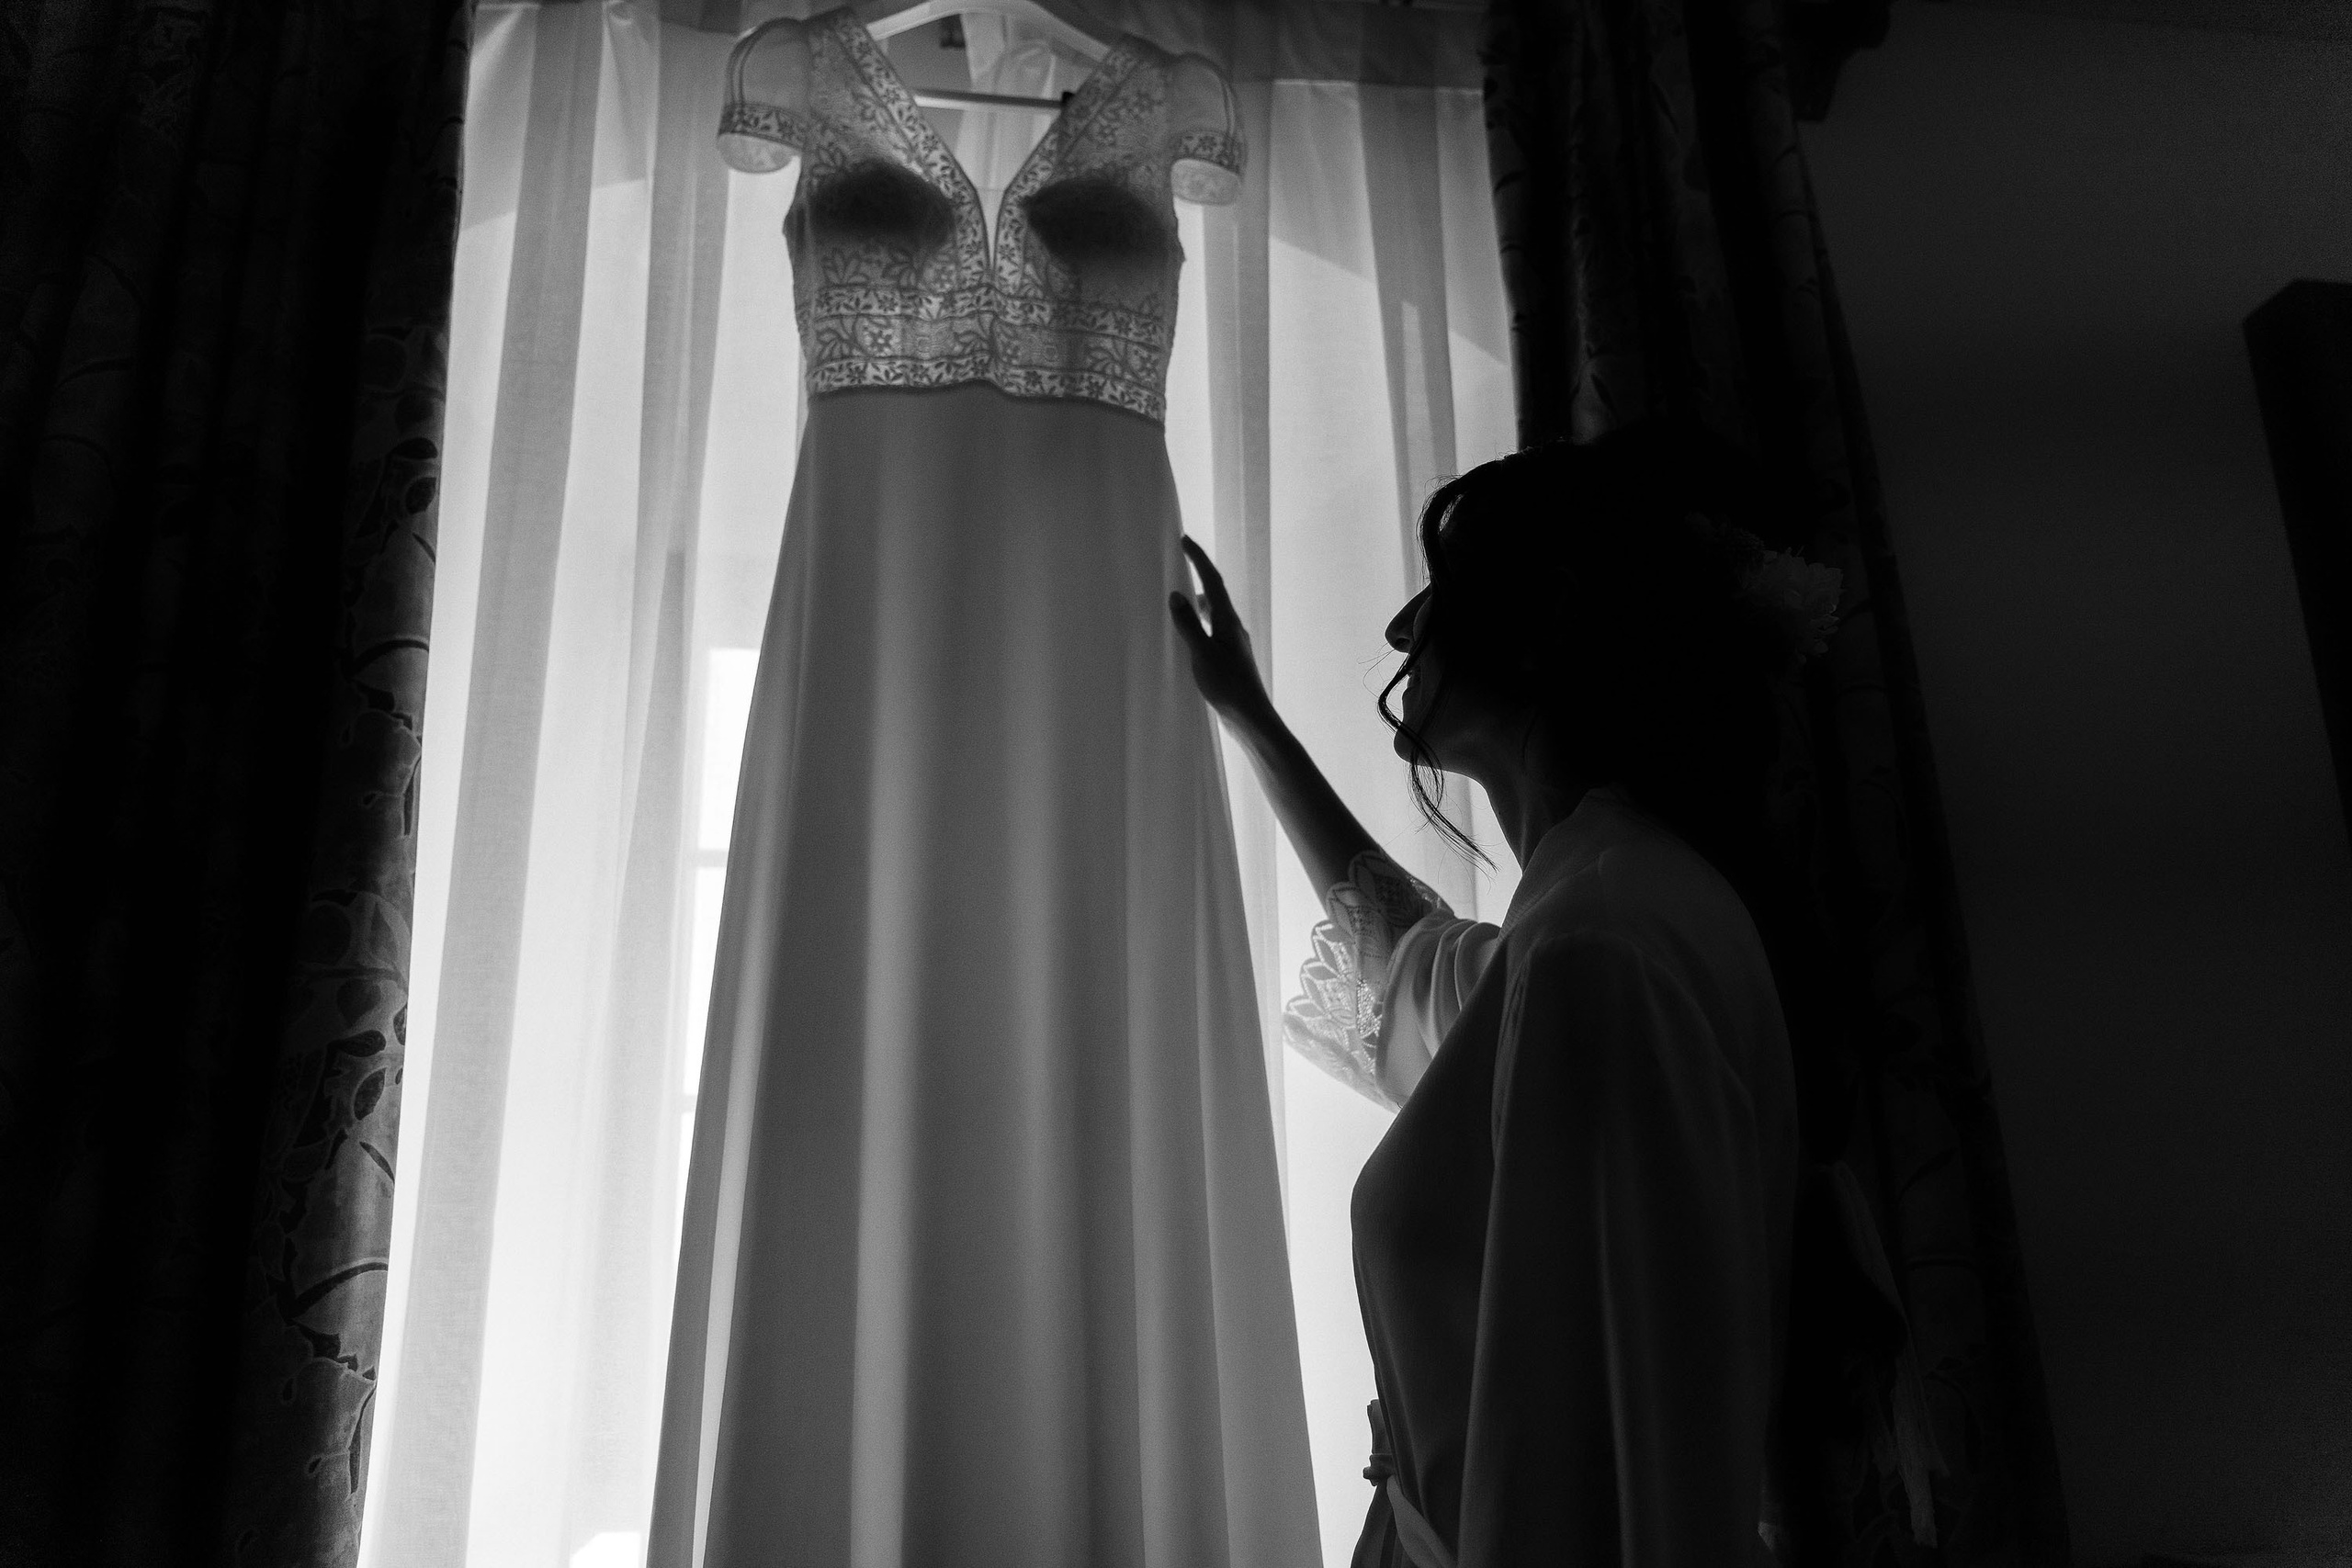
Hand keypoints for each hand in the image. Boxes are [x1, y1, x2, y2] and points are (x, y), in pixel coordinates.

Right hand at [1168, 535, 1274, 729]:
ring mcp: (1233, 644)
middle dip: (1198, 576)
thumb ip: (1189, 625)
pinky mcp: (1230, 659)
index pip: (1212, 581)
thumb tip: (1177, 595)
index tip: (1185, 540)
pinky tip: (1189, 636)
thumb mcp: (1202, 654)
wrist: (1251, 717)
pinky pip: (1212, 631)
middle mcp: (1233, 628)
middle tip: (1178, 563)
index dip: (1199, 559)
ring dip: (1198, 602)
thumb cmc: (1228, 685)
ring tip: (1179, 598)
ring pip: (1214, 614)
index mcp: (1227, 621)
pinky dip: (1199, 624)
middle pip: (1215, 594)